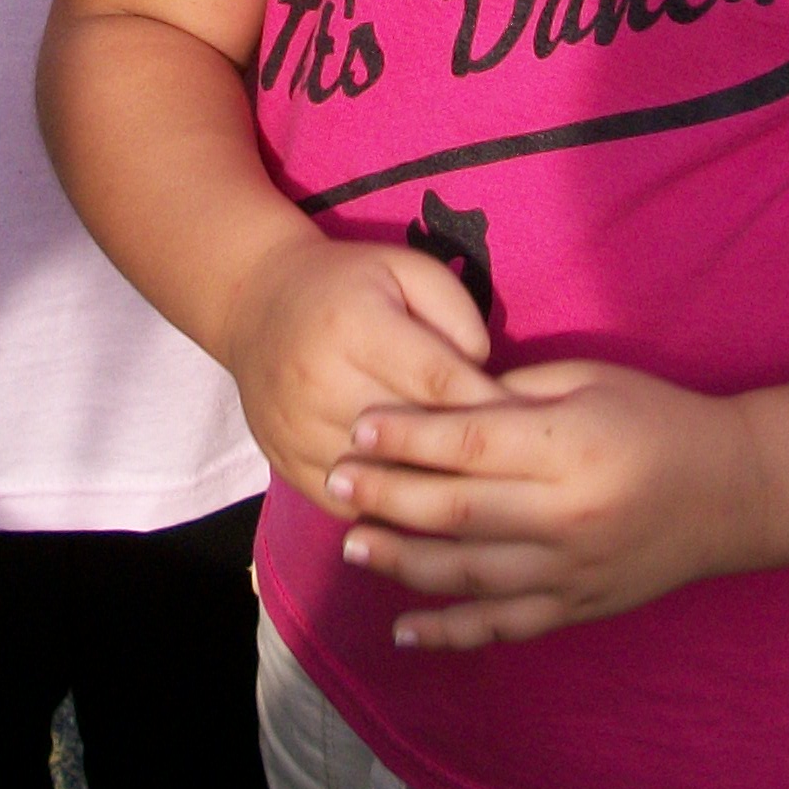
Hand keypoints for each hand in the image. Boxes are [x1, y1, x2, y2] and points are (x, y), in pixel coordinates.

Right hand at [216, 231, 502, 504]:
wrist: (254, 304)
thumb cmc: (348, 284)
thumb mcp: (406, 269)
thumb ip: (456, 313)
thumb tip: (487, 376)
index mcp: (354, 326)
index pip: (438, 380)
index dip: (490, 407)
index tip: (535, 429)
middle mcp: (320, 381)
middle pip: (412, 437)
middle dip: (470, 459)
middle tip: (525, 477)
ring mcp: (298, 430)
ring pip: (382, 483)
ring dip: (435, 498)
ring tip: (487, 507)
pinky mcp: (285, 464)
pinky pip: (350, 507)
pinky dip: (391, 517)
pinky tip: (431, 519)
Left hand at [322, 360, 765, 647]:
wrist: (732, 492)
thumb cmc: (656, 418)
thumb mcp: (588, 381)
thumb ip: (513, 394)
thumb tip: (439, 405)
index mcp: (568, 447)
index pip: (469, 443)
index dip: (407, 437)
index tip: (358, 427)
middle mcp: (566, 515)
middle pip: (456, 510)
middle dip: (386, 496)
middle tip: (334, 479)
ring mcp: (571, 571)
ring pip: (469, 574)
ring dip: (403, 562)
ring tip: (352, 545)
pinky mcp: (578, 607)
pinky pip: (504, 626)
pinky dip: (451, 633)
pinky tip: (404, 629)